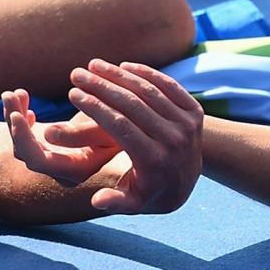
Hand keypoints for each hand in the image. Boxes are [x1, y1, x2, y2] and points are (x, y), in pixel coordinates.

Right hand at [4, 60, 202, 214]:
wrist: (186, 185)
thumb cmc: (147, 193)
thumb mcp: (131, 203)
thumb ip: (115, 202)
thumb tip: (96, 201)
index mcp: (154, 160)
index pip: (120, 126)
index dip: (95, 106)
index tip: (73, 92)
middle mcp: (174, 140)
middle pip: (133, 105)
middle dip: (101, 86)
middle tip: (76, 74)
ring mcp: (188, 125)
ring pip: (150, 91)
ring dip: (120, 75)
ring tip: (94, 65)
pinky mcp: (196, 112)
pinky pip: (169, 87)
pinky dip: (147, 74)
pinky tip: (124, 66)